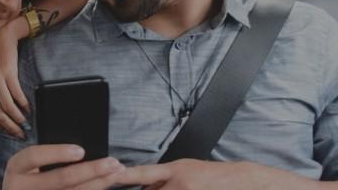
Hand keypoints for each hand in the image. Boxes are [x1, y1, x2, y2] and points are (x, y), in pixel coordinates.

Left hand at [0, 19, 29, 137]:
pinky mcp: (8, 73)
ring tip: (26, 123)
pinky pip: (16, 94)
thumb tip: (0, 111)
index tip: (9, 132)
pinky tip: (28, 108)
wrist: (0, 37)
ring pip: (7, 107)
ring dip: (18, 118)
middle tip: (21, 133)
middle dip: (10, 127)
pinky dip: (23, 104)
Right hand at [3, 145, 125, 189]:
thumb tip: (81, 146)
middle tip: (112, 162)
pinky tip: (105, 184)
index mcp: (15, 168)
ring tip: (116, 172)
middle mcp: (22, 187)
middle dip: (90, 170)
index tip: (81, 150)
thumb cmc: (28, 173)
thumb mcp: (28, 163)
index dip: (57, 152)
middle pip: (60, 179)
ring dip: (99, 183)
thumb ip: (46, 155)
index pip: (34, 156)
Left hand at [115, 159, 324, 189]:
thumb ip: (161, 178)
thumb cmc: (211, 175)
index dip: (126, 176)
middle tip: (165, 187)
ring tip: (183, 187)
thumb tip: (141, 185)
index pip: (143, 174)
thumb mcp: (185, 169)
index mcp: (175, 170)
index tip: (113, 176)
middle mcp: (179, 184)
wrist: (242, 182)